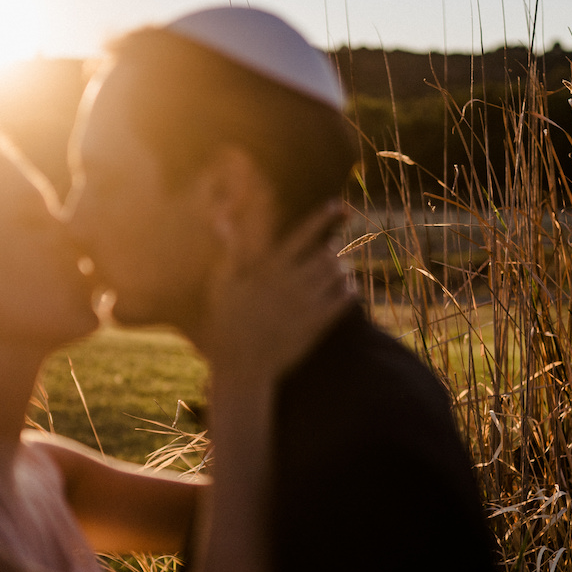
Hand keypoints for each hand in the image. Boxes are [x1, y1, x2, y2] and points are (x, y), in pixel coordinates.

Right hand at [200, 199, 354, 384]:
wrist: (242, 365)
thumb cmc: (228, 322)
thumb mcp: (222, 284)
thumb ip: (231, 251)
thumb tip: (224, 219)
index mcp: (269, 268)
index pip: (302, 234)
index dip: (323, 217)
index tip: (337, 205)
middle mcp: (291, 282)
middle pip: (326, 253)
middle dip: (332, 248)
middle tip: (331, 250)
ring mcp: (306, 303)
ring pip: (339, 273)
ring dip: (342, 268)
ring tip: (337, 271)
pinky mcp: (317, 324)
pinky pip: (345, 299)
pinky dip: (349, 290)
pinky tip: (345, 290)